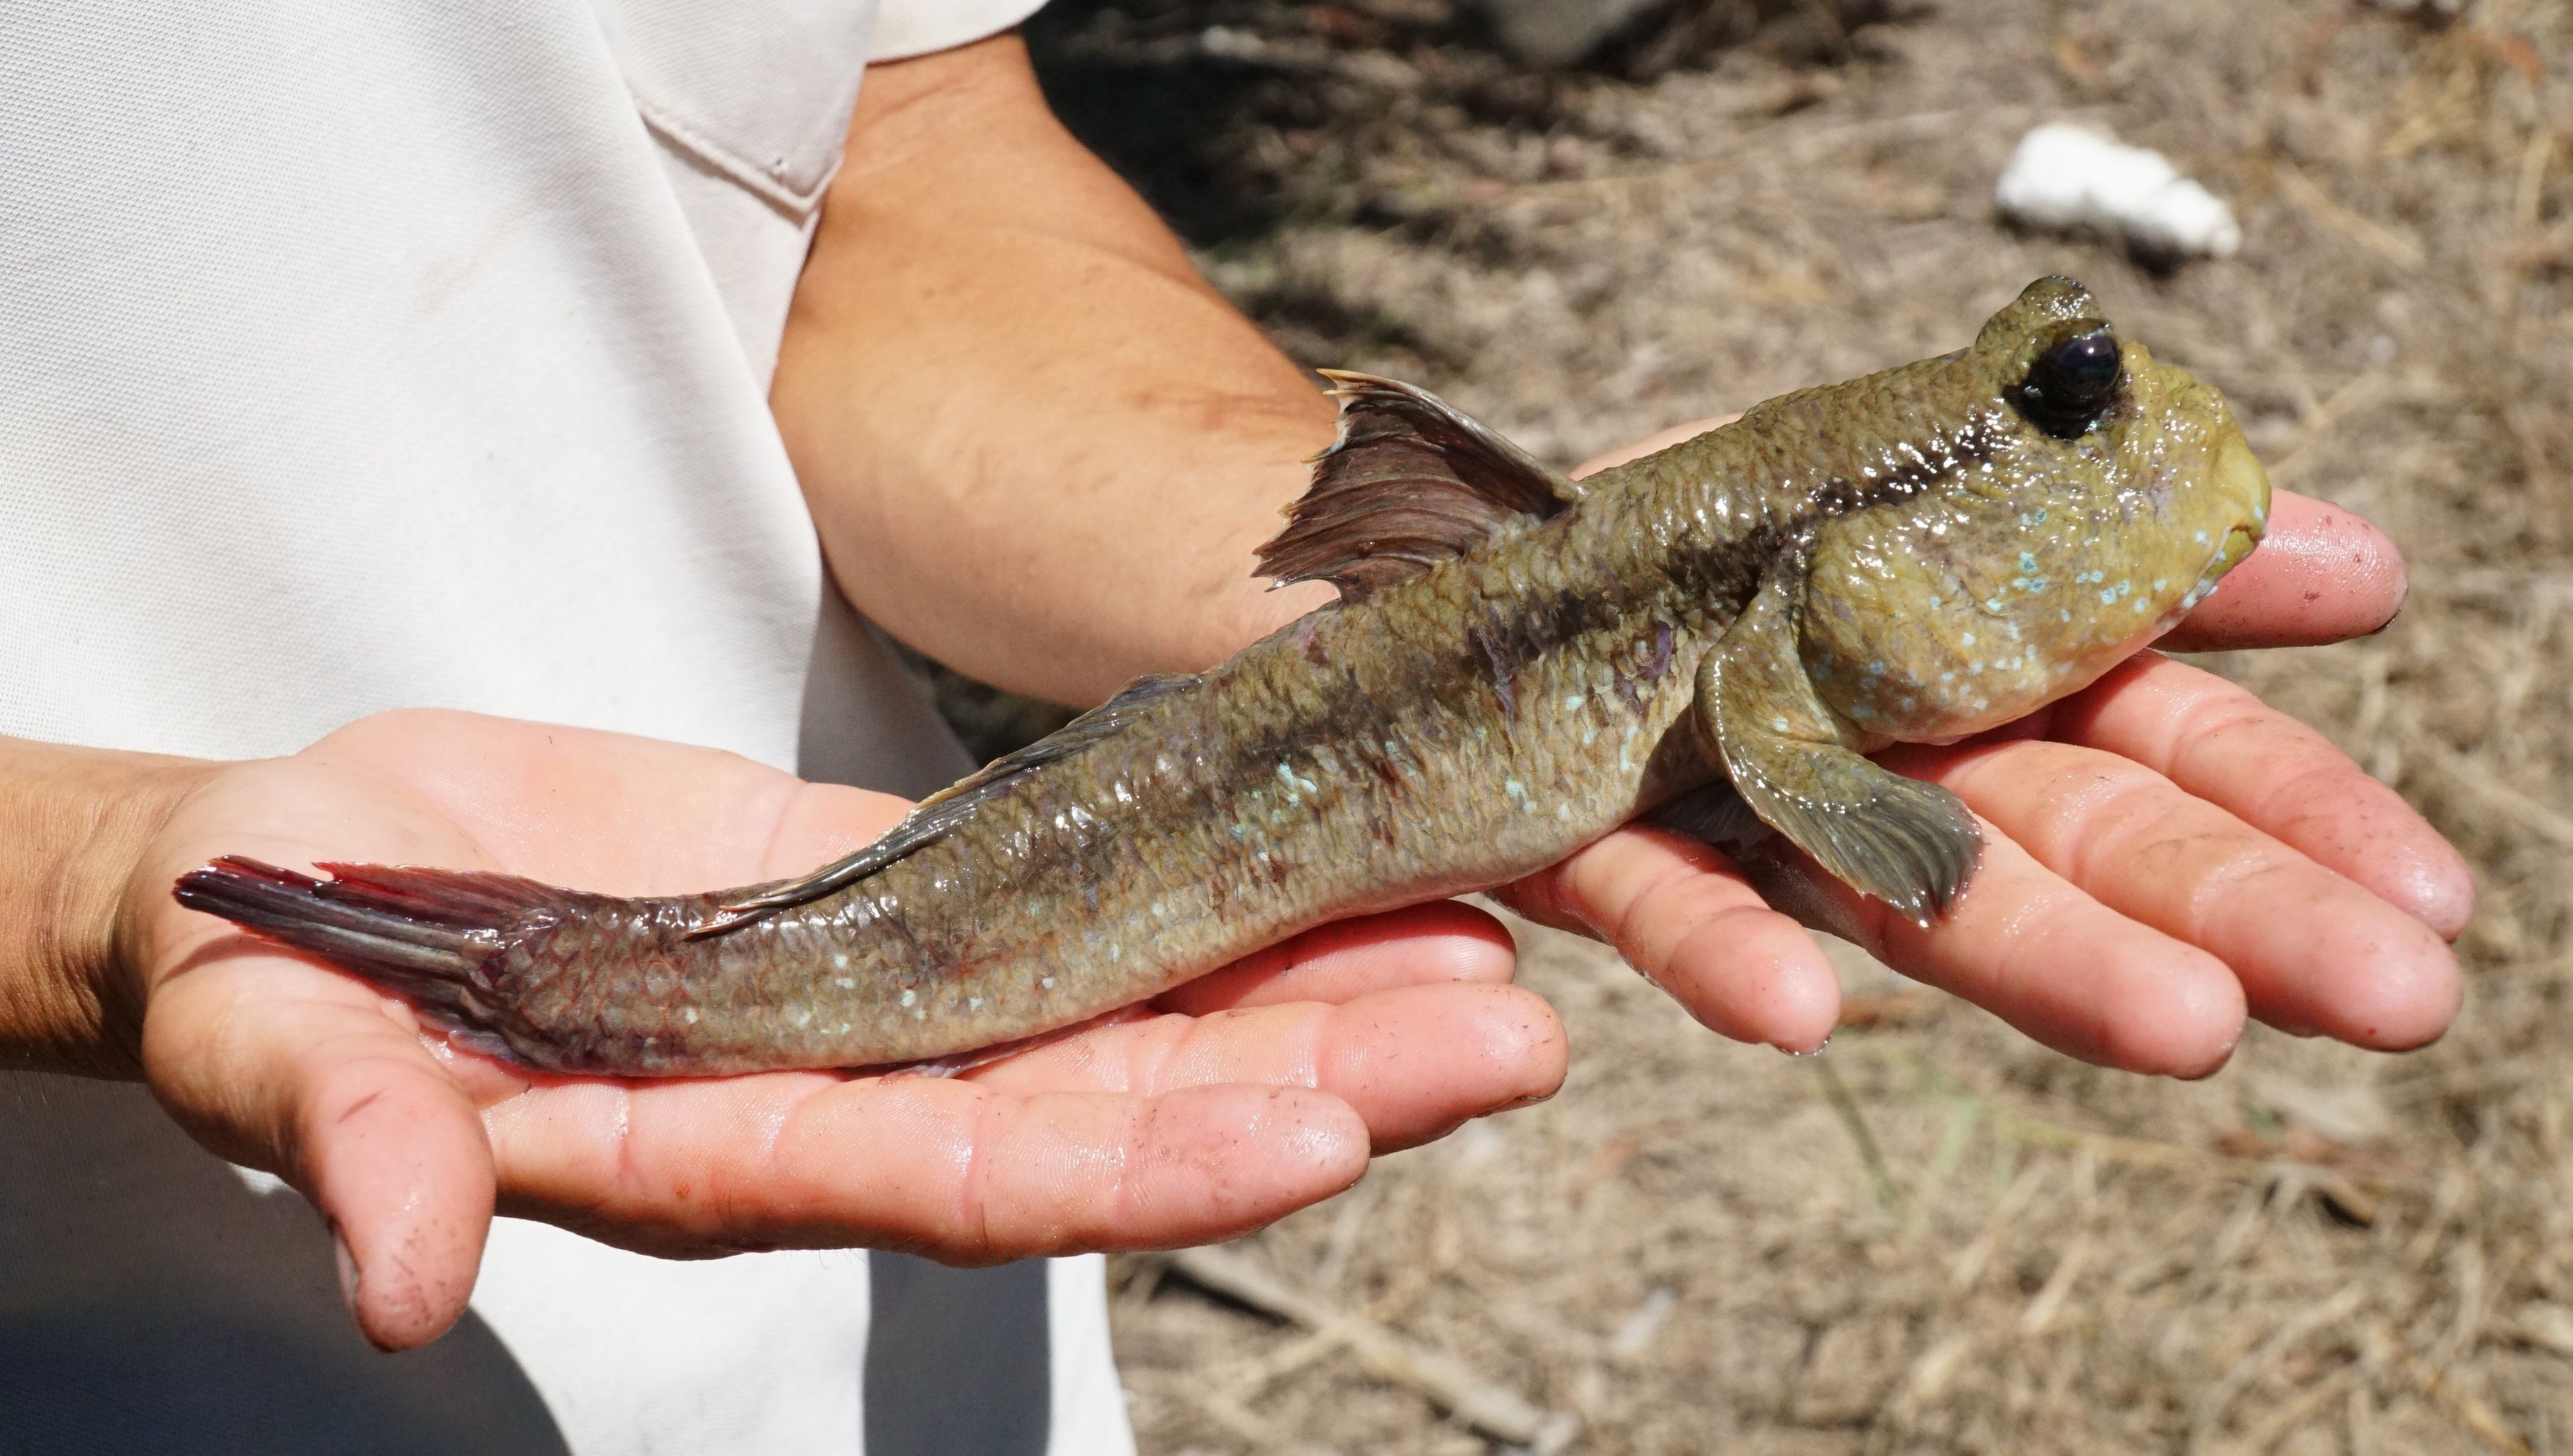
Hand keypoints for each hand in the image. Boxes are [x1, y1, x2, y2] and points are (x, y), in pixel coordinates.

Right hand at [127, 712, 1564, 1349]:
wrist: (318, 882)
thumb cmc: (293, 983)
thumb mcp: (295, 1062)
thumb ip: (363, 1154)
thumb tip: (401, 1279)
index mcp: (731, 1156)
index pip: (969, 1181)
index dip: (1146, 1164)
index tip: (1323, 1130)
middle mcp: (848, 1099)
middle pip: (1114, 1109)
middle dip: (1312, 1079)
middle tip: (1510, 1029)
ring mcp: (891, 1002)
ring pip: (1135, 1014)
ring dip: (1314, 992)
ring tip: (1491, 950)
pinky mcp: (894, 891)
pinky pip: (1084, 901)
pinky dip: (1214, 893)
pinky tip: (1348, 861)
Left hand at [1496, 425, 2466, 1074]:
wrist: (1481, 552)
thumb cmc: (1725, 526)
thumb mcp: (1946, 478)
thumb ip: (2131, 538)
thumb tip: (2369, 562)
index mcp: (1977, 684)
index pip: (2167, 750)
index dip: (2295, 816)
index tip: (2437, 897)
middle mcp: (1882, 771)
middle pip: (2072, 841)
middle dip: (2228, 911)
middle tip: (2399, 1001)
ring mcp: (1746, 816)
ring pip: (1906, 898)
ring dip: (2042, 956)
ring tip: (2184, 1028)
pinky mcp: (1593, 838)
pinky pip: (1663, 900)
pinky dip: (1729, 955)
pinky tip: (1798, 1014)